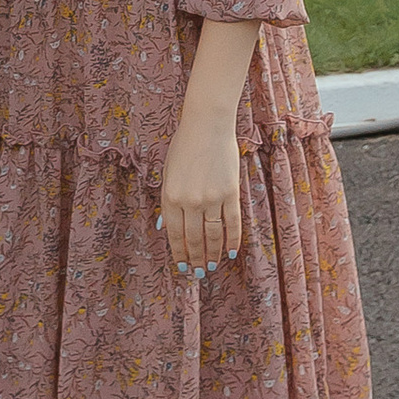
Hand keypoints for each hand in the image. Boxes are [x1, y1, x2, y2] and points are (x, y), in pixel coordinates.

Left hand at [156, 99, 243, 283]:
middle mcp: (190, 201)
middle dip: (195, 258)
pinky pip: (232, 223)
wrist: (207, 125)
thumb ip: (168, 200)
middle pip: (194, 238)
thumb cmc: (184, 146)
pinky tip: (232, 252)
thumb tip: (165, 227)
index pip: (174, 233)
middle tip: (198, 273)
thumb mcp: (168, 172)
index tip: (182, 266)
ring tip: (212, 266)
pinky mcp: (230, 193)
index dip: (178, 252)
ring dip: (213, 254)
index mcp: (171, 196)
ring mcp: (212, 198)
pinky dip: (233, 240)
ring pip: (213, 235)